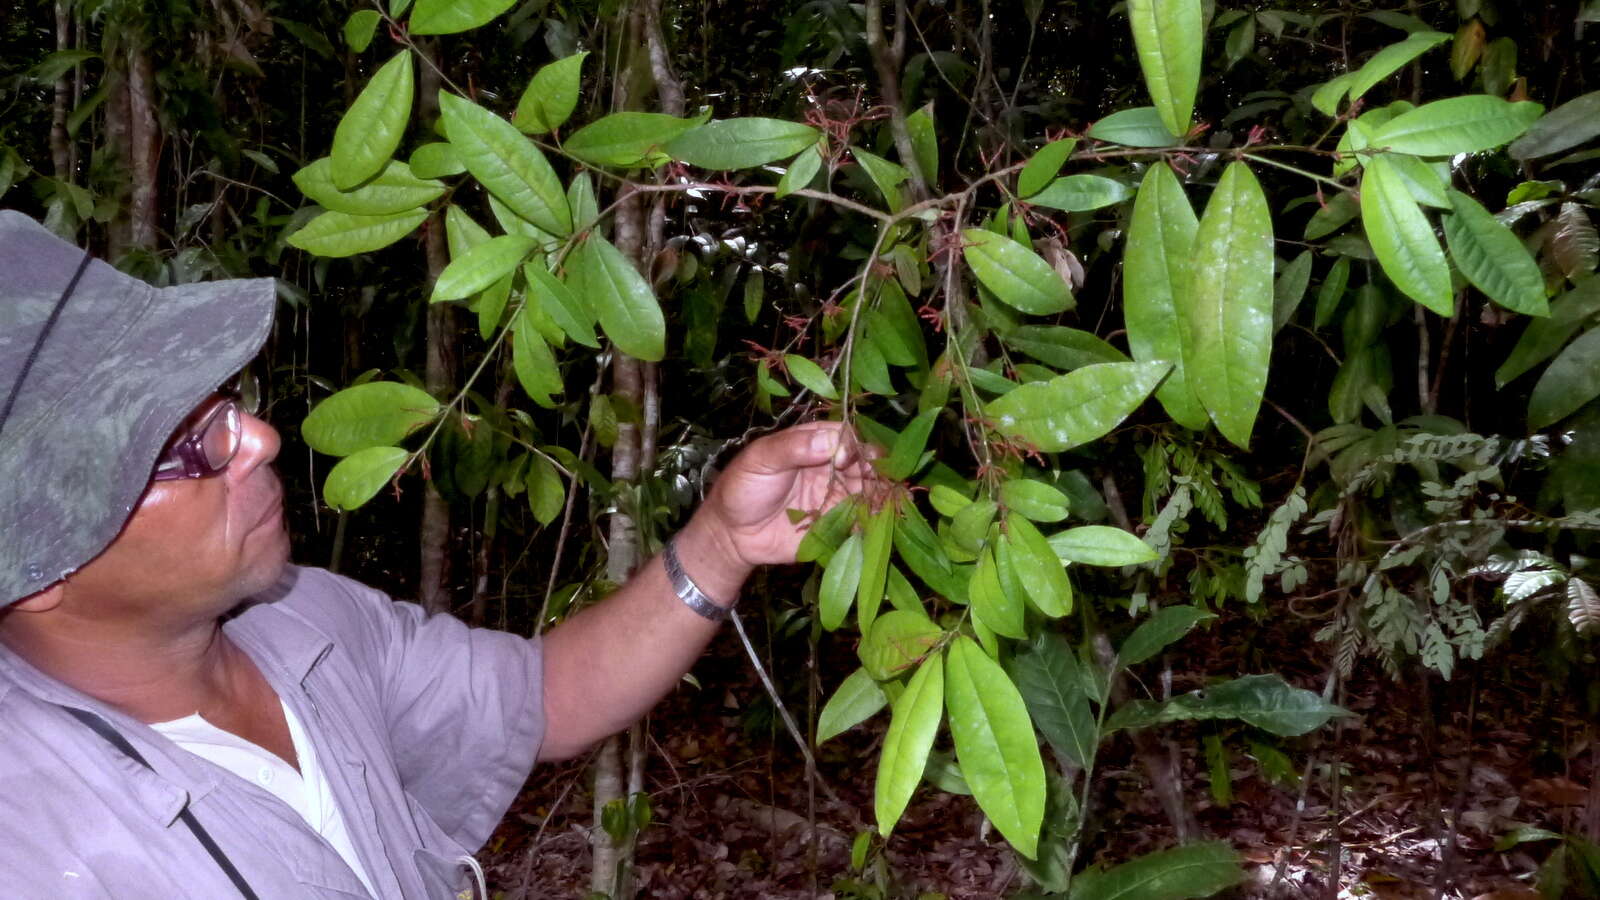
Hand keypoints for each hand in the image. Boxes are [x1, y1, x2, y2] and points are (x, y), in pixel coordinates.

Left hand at [693, 421, 877, 567]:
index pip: (844, 436)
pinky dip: (872, 520)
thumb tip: (831, 442)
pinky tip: (876, 522)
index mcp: (813, 443)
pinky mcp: (837, 523)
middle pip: (864, 462)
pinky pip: (861, 520)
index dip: (850, 445)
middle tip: (877, 480)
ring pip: (868, 489)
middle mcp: (831, 466)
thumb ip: (792, 448)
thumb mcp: (761, 460)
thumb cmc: (743, 487)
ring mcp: (836, 494)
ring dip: (880, 494)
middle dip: (875, 469)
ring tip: (885, 501)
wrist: (734, 533)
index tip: (843, 459)